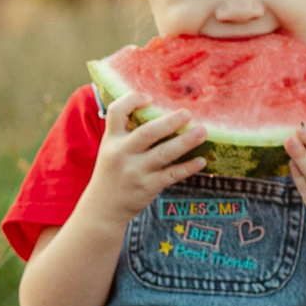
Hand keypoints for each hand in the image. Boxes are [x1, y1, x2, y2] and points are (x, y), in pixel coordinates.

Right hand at [77, 90, 207, 225]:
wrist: (103, 207)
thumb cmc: (113, 172)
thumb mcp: (111, 149)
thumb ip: (128, 132)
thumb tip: (161, 111)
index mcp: (112, 139)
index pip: (116, 112)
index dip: (132, 100)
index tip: (150, 98)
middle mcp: (122, 153)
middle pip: (147, 133)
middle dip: (169, 122)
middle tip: (188, 114)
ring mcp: (135, 171)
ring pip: (164, 154)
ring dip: (185, 142)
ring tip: (202, 132)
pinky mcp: (147, 186)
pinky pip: (171, 175)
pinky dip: (187, 168)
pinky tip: (201, 161)